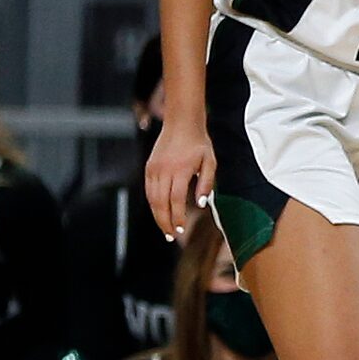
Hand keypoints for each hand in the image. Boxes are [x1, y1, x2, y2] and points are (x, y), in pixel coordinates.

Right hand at [146, 119, 215, 239]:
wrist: (181, 123)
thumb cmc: (198, 143)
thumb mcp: (210, 162)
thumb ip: (206, 183)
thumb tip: (201, 204)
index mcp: (180, 169)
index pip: (176, 199)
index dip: (177, 217)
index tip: (181, 229)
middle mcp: (164, 170)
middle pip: (160, 203)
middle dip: (165, 222)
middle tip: (170, 236)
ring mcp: (154, 168)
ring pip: (152, 198)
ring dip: (157, 216)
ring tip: (165, 229)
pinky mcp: (149, 168)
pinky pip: (148, 190)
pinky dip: (153, 204)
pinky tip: (160, 213)